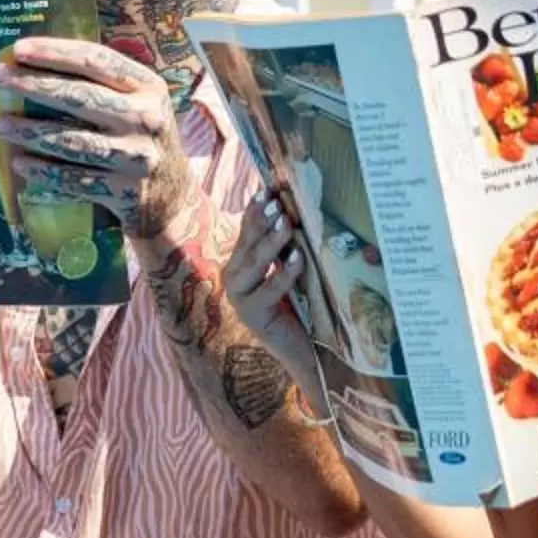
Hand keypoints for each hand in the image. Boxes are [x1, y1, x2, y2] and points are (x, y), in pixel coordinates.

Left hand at [0, 36, 190, 242]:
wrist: (173, 199)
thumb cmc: (143, 140)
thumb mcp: (140, 103)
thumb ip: (106, 84)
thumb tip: (39, 63)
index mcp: (149, 87)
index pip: (97, 60)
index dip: (55, 53)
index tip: (19, 49)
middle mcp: (146, 118)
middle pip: (80, 96)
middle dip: (34, 85)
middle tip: (0, 77)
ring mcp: (136, 157)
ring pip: (73, 140)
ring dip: (31, 132)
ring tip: (1, 124)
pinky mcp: (124, 192)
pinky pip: (75, 179)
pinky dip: (44, 171)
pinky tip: (20, 163)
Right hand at [225, 197, 327, 400]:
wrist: (304, 349)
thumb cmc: (299, 305)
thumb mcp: (289, 270)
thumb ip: (285, 247)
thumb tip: (293, 210)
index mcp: (240, 265)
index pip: (246, 231)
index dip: (255, 210)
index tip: (266, 188)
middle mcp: (234, 279)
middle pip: (246, 244)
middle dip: (261, 220)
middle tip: (275, 200)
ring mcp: (241, 299)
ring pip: (254, 264)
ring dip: (270, 241)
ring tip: (286, 222)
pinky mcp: (253, 316)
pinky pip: (270, 289)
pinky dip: (285, 272)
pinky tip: (298, 257)